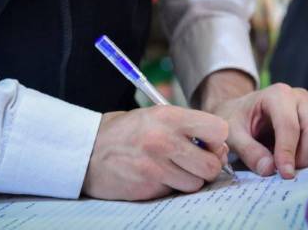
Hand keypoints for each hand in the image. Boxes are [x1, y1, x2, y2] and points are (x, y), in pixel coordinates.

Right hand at [82, 106, 228, 200]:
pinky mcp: (148, 185)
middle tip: (194, 161)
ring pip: (197, 183)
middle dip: (208, 166)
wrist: (87, 151)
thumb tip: (220, 147)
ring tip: (172, 168)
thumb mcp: (155, 116)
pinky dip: (172, 187)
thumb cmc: (125, 132)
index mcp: (169, 116)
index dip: (217, 140)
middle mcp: (164, 139)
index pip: (218, 130)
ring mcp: (156, 165)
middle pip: (213, 163)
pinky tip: (157, 176)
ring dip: (190, 179)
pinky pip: (176, 192)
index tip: (207, 143)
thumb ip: (186, 128)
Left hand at [198, 71, 307, 178]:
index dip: (288, 151)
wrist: (240, 111)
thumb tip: (269, 169)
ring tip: (288, 166)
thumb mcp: (232, 134)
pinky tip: (297, 162)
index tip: (284, 174)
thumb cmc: (236, 119)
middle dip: (305, 155)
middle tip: (286, 171)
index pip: (290, 125)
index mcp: (277, 95)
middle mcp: (299, 98)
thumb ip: (248, 151)